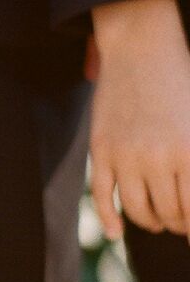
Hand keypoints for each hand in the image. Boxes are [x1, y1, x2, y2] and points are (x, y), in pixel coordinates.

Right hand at [91, 0, 189, 235]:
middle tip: (181, 222)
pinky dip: (109, 218)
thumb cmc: (182, 85)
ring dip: (151, 222)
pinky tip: (116, 232)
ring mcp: (125, 155)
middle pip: (169, 212)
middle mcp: (157, 157)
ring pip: (138, 210)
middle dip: (178, 223)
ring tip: (159, 221)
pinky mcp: (100, 150)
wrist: (142, 50)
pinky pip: (102, 195)